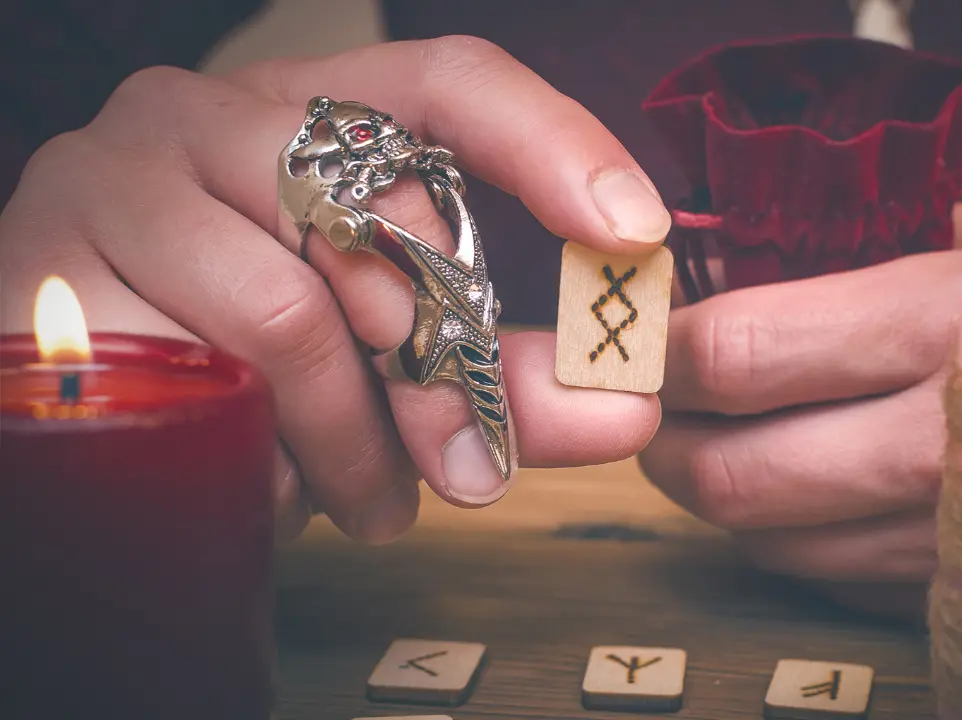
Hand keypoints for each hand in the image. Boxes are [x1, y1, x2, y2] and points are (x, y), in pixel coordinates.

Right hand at [0, 38, 671, 543]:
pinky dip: (268, 447)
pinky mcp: (48, 259)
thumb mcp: (382, 368)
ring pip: (299, 308)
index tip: (634, 230)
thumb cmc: (242, 379)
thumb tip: (623, 407)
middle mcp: (208, 113)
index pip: (449, 83)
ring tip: (371, 500)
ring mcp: (119, 172)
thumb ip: (500, 377)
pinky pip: (208, 368)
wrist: (78, 420)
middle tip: (475, 469)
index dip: (552, 145)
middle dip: (450, 364)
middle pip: (388, 207)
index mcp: (303, 116)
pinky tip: (274, 487)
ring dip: (356, 434)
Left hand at [640, 205, 961, 616]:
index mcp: (932, 324)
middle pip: (727, 475)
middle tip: (654, 408)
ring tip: (723, 441)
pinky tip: (801, 487)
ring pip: (762, 541)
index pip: (733, 356)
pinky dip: (783, 535)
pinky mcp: (948, 587)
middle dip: (662, 442)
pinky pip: (819, 577)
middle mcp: (932, 442)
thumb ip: (853, 236)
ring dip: (717, 493)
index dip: (658, 354)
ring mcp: (941, 532)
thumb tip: (721, 246)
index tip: (638, 342)